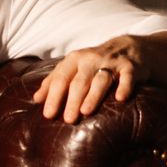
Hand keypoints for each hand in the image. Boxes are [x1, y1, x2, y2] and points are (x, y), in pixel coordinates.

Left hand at [35, 36, 149, 122]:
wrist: (126, 47)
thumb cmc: (93, 63)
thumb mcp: (72, 68)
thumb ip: (53, 81)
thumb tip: (36, 99)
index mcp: (74, 60)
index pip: (60, 79)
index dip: (53, 96)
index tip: (48, 115)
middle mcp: (91, 59)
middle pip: (79, 82)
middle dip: (72, 101)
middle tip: (67, 119)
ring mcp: (111, 62)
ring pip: (100, 80)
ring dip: (93, 96)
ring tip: (85, 112)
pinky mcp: (130, 67)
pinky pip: (127, 77)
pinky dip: (124, 87)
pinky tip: (120, 99)